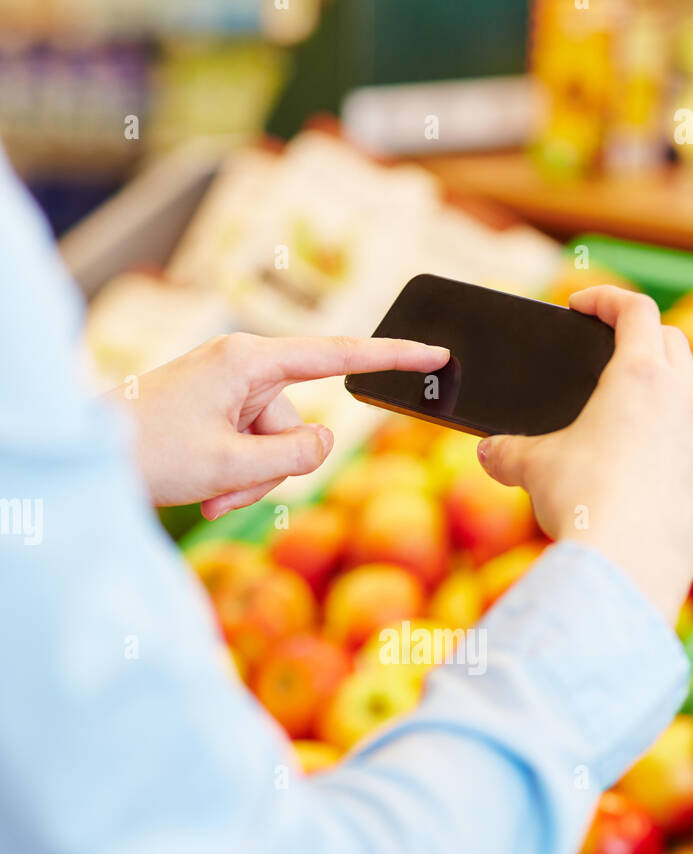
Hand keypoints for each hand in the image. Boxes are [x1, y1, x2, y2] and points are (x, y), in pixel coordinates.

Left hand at [113, 333, 449, 518]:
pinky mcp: (219, 407)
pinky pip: (252, 448)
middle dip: (272, 468)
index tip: (436, 352)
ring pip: (277, 445)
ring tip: (207, 493)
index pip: (338, 354)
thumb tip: (323, 442)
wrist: (89, 455)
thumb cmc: (149, 452)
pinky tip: (205, 490)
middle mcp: (243, 366)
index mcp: (249, 361)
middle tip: (224, 492)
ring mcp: (230, 387)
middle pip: (300, 424)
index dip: (393, 356)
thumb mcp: (232, 465)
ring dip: (249, 480)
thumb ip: (295, 455)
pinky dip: (236, 476)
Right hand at [477, 287, 692, 624]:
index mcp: (640, 377)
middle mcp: (685, 402)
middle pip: (675, 346)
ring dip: (684, 395)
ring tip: (656, 411)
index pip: (634, 311)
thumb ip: (508, 451)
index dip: (607, 299)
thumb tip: (489, 451)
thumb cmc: (580, 503)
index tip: (583, 305)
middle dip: (645, 338)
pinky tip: (685, 472)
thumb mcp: (530, 469)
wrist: (625, 568)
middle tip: (616, 351)